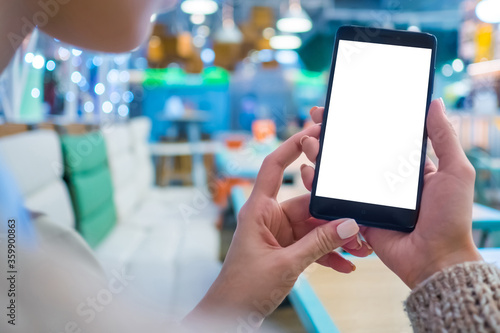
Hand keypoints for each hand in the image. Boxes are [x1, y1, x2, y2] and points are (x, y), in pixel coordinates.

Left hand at [185, 124, 371, 330]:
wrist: (231, 315)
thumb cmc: (244, 288)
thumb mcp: (287, 264)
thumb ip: (319, 244)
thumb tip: (349, 225)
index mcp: (258, 210)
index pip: (272, 167)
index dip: (290, 146)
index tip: (312, 131)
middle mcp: (268, 217)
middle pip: (306, 204)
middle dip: (334, 216)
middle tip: (360, 222)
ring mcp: (278, 234)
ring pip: (313, 228)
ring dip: (335, 238)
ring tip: (360, 249)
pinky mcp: (284, 250)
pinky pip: (310, 246)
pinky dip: (327, 255)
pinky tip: (346, 265)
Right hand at [301, 100, 482, 288]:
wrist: (434, 258)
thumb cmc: (450, 217)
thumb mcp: (456, 171)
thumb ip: (443, 137)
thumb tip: (435, 103)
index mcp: (406, 167)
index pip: (377, 138)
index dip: (358, 122)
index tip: (340, 106)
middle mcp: (383, 179)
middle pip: (351, 152)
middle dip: (331, 134)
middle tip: (316, 119)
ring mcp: (368, 197)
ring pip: (337, 172)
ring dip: (319, 155)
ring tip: (308, 141)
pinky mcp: (356, 213)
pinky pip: (332, 198)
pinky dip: (317, 185)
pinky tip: (307, 171)